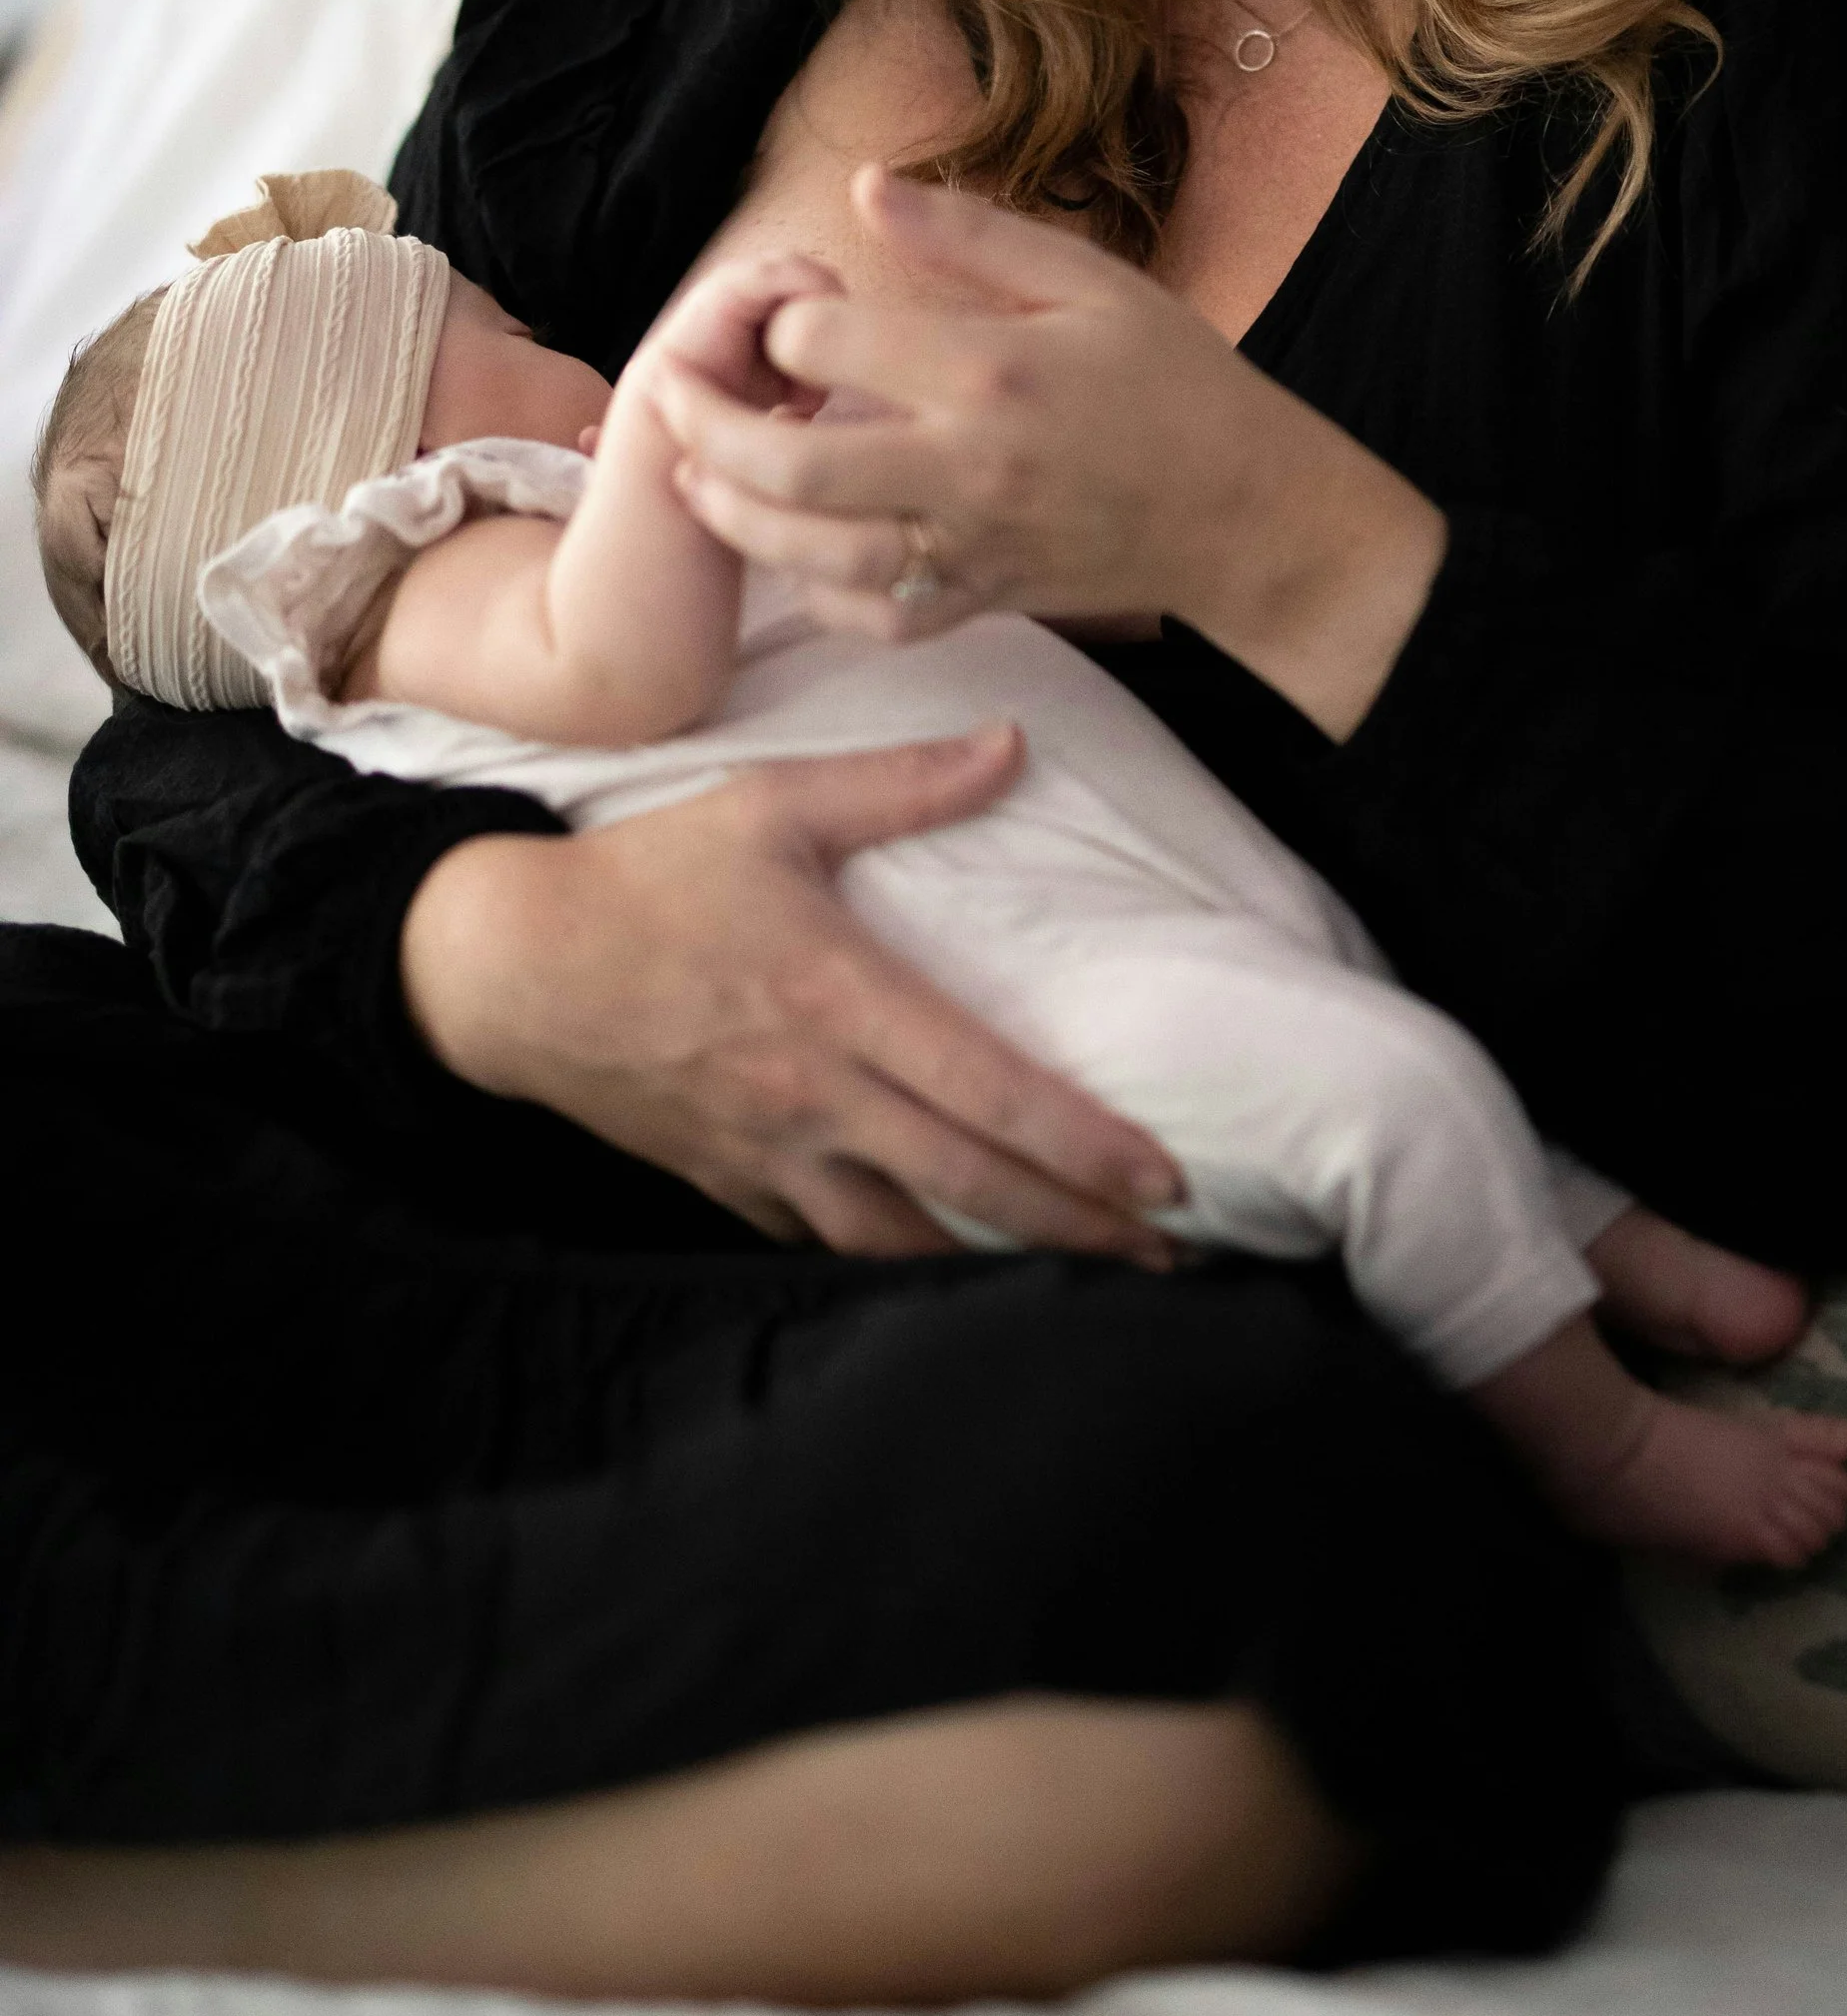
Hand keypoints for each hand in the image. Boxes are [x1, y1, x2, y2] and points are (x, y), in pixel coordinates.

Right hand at [400, 730, 1186, 1255]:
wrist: (509, 966)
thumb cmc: (649, 877)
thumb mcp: (771, 806)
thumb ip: (899, 784)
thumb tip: (1012, 744)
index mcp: (838, 1000)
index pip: (985, 1091)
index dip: (1083, 1146)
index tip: (1165, 1179)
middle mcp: (813, 1094)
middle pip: (968, 1186)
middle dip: (1076, 1228)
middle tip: (1167, 1256)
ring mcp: (768, 1153)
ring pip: (901, 1239)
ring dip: (998, 1263)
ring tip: (1080, 1271)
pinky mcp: (729, 1183)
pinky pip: (827, 1240)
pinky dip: (897, 1260)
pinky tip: (949, 1263)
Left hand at [648, 165, 1447, 738]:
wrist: (1251, 513)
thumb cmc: (1175, 381)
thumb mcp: (1089, 280)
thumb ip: (970, 236)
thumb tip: (864, 184)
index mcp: (987, 369)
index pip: (823, 340)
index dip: (777, 320)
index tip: (779, 311)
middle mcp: (968, 467)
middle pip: (788, 467)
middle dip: (705, 430)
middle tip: (673, 398)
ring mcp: (971, 547)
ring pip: (812, 556)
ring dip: (734, 519)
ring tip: (696, 476)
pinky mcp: (982, 602)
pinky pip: (873, 619)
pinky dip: (815, 595)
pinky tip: (793, 552)